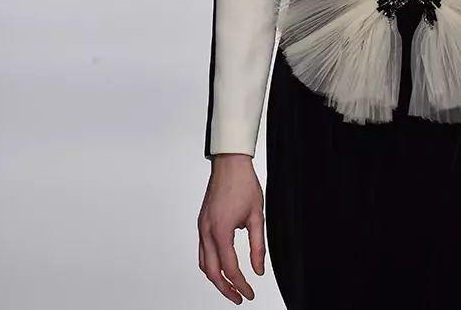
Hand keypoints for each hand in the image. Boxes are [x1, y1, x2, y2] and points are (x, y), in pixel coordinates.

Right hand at [198, 154, 266, 303]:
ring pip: (203, 263)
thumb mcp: (257, 217)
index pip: (229, 267)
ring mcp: (201, 227)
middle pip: (211, 271)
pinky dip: (211, 264)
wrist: (230, 164)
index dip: (241, 284)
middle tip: (239, 297)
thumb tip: (259, 269)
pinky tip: (222, 267)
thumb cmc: (244, 185)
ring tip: (231, 286)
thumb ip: (258, 246)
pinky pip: (203, 251)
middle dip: (225, 288)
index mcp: (221, 230)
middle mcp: (207, 231)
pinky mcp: (202, 223)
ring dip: (216, 278)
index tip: (249, 293)